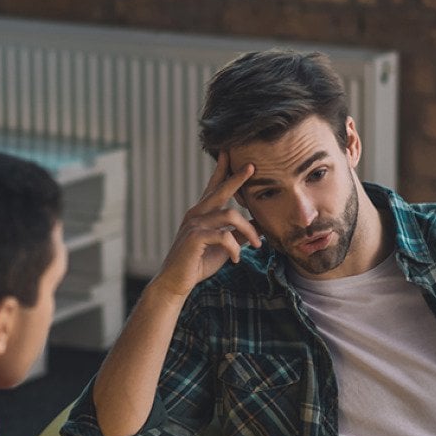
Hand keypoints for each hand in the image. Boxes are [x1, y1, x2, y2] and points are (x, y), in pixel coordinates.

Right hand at [151, 151, 260, 298]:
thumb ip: (239, 234)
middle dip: (237, 178)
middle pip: (220, 190)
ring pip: (231, 216)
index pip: (213, 187)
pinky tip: (236, 259)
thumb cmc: (198, 263)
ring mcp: (194, 224)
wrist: (176, 282)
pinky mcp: (195, 237)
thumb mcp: (224, 246)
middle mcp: (196, 214)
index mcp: (201, 213)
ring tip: (258, 244)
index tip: (230, 153)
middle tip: (252, 166)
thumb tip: (259, 225)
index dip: (223, 170)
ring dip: (249, 230)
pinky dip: (235, 249)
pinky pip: (225, 237)